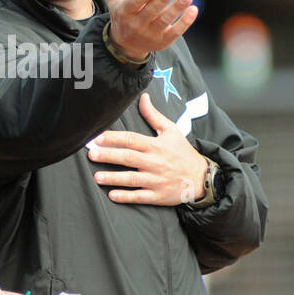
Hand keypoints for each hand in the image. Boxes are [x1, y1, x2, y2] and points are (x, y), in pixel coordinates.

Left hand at [88, 93, 210, 205]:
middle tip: (92, 154)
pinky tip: (112, 195)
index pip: (131, 139)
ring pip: (132, 179)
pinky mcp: (158, 196)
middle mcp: (154, 162)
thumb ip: (153, 115)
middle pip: (128, 158)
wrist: (201, 177)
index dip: (114, 138)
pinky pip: (140, 197)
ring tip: (97, 177)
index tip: (97, 138)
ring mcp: (156, 180)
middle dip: (109, 156)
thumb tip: (143, 97)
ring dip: (114, 178)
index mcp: (155, 145)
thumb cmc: (183, 152)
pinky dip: (126, 197)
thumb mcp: (171, 131)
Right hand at [97, 0, 196, 60]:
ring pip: (165, 21)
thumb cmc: (120, 11)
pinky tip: (193, 10)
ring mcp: (150, 34)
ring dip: (177, 9)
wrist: (125, 44)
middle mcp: (136, 24)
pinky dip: (185, 22)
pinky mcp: (163, 41)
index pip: (134, 3)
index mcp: (124, 11)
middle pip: (151, 11)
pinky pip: (175, 31)